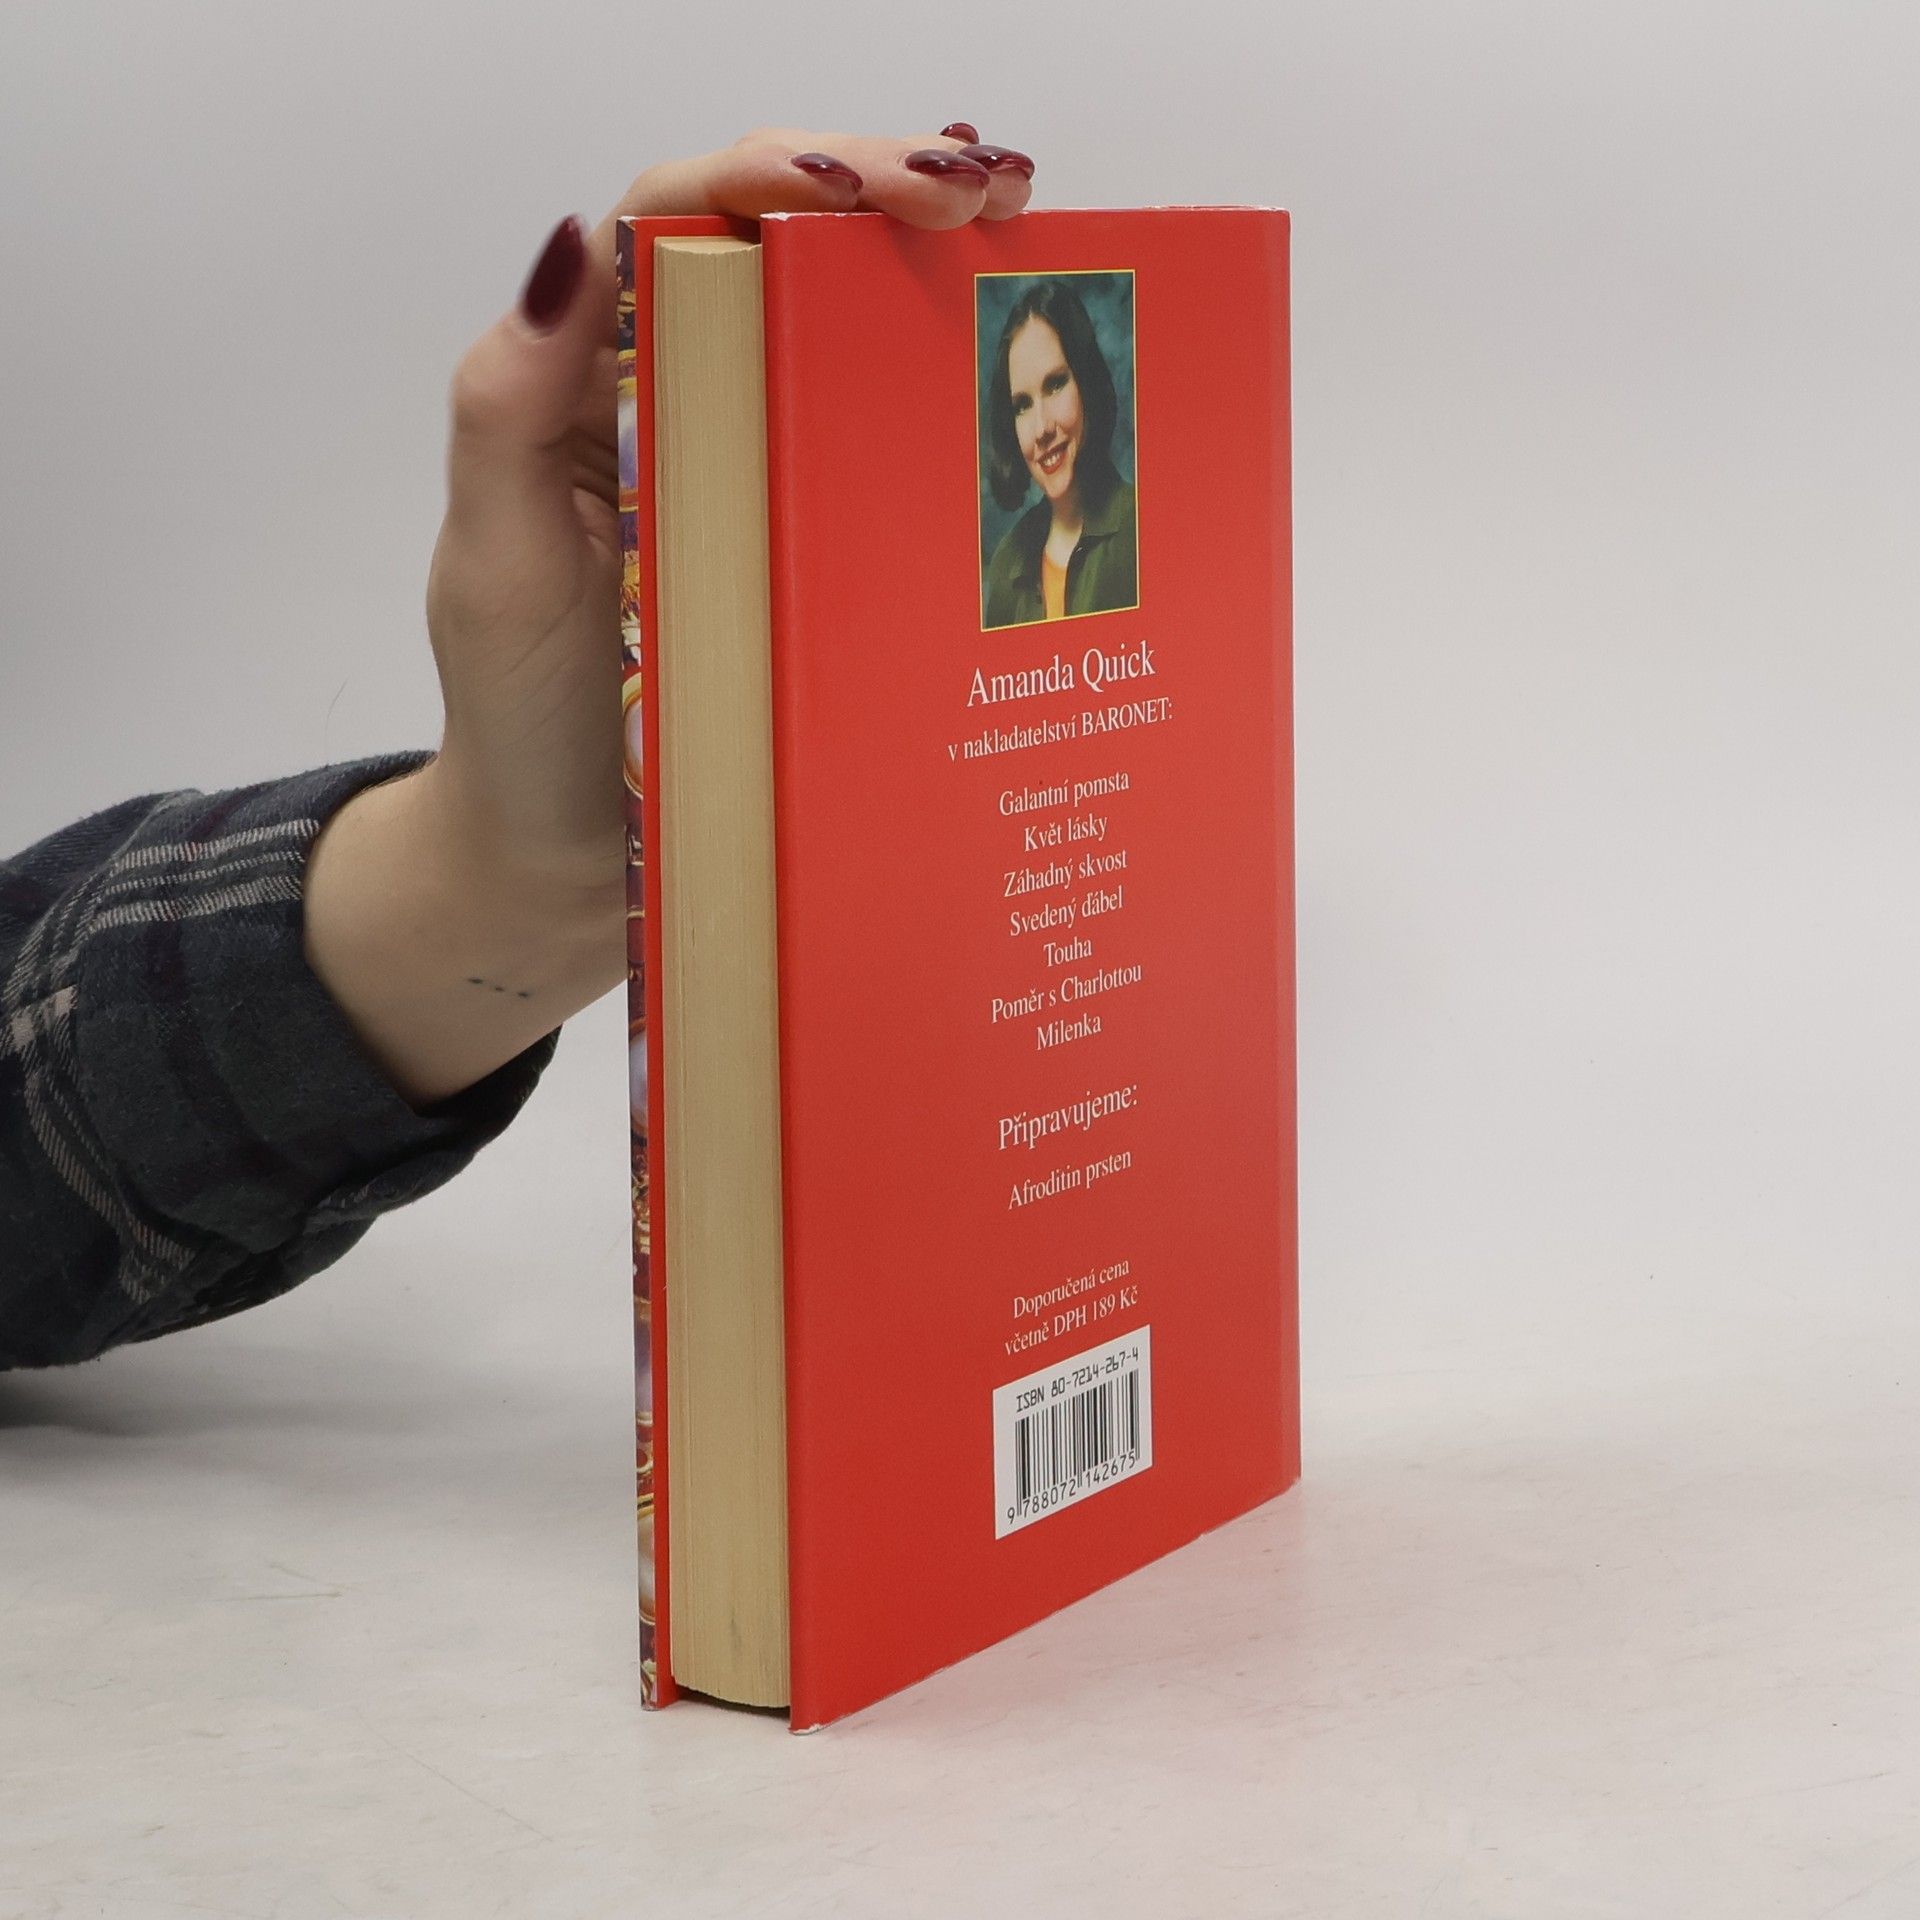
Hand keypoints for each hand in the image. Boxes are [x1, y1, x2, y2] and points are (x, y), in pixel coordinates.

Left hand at [303, 127, 1035, 1108]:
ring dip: (933, 283)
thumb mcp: (494, 563)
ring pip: (840, 344)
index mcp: (592, 381)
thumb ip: (505, 410)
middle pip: (782, 254)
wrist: (559, 860)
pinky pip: (871, 464)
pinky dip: (943, 416)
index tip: (875, 185)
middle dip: (887, 197)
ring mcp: (750, 478)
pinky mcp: (801, 554)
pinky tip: (1016, 395)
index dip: (775, 173)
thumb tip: (565, 252)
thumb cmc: (516, 718)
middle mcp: (679, 407)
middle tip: (995, 192)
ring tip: (1031, 245)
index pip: (680, 221)